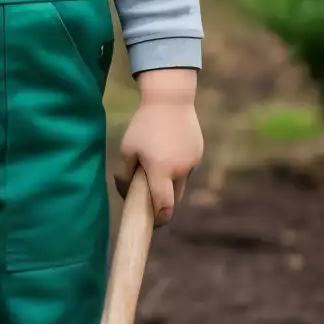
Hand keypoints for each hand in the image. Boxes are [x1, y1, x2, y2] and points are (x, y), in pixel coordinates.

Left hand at [118, 67, 202, 222]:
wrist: (170, 100)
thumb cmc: (143, 125)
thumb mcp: (127, 149)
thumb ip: (125, 174)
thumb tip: (126, 193)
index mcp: (161, 171)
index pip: (163, 206)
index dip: (159, 219)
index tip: (152, 223)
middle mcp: (180, 170)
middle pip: (174, 199)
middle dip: (163, 204)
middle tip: (150, 200)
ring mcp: (192, 162)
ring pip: (181, 184)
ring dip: (170, 184)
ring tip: (157, 167)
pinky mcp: (198, 154)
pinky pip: (186, 169)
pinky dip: (177, 169)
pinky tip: (167, 152)